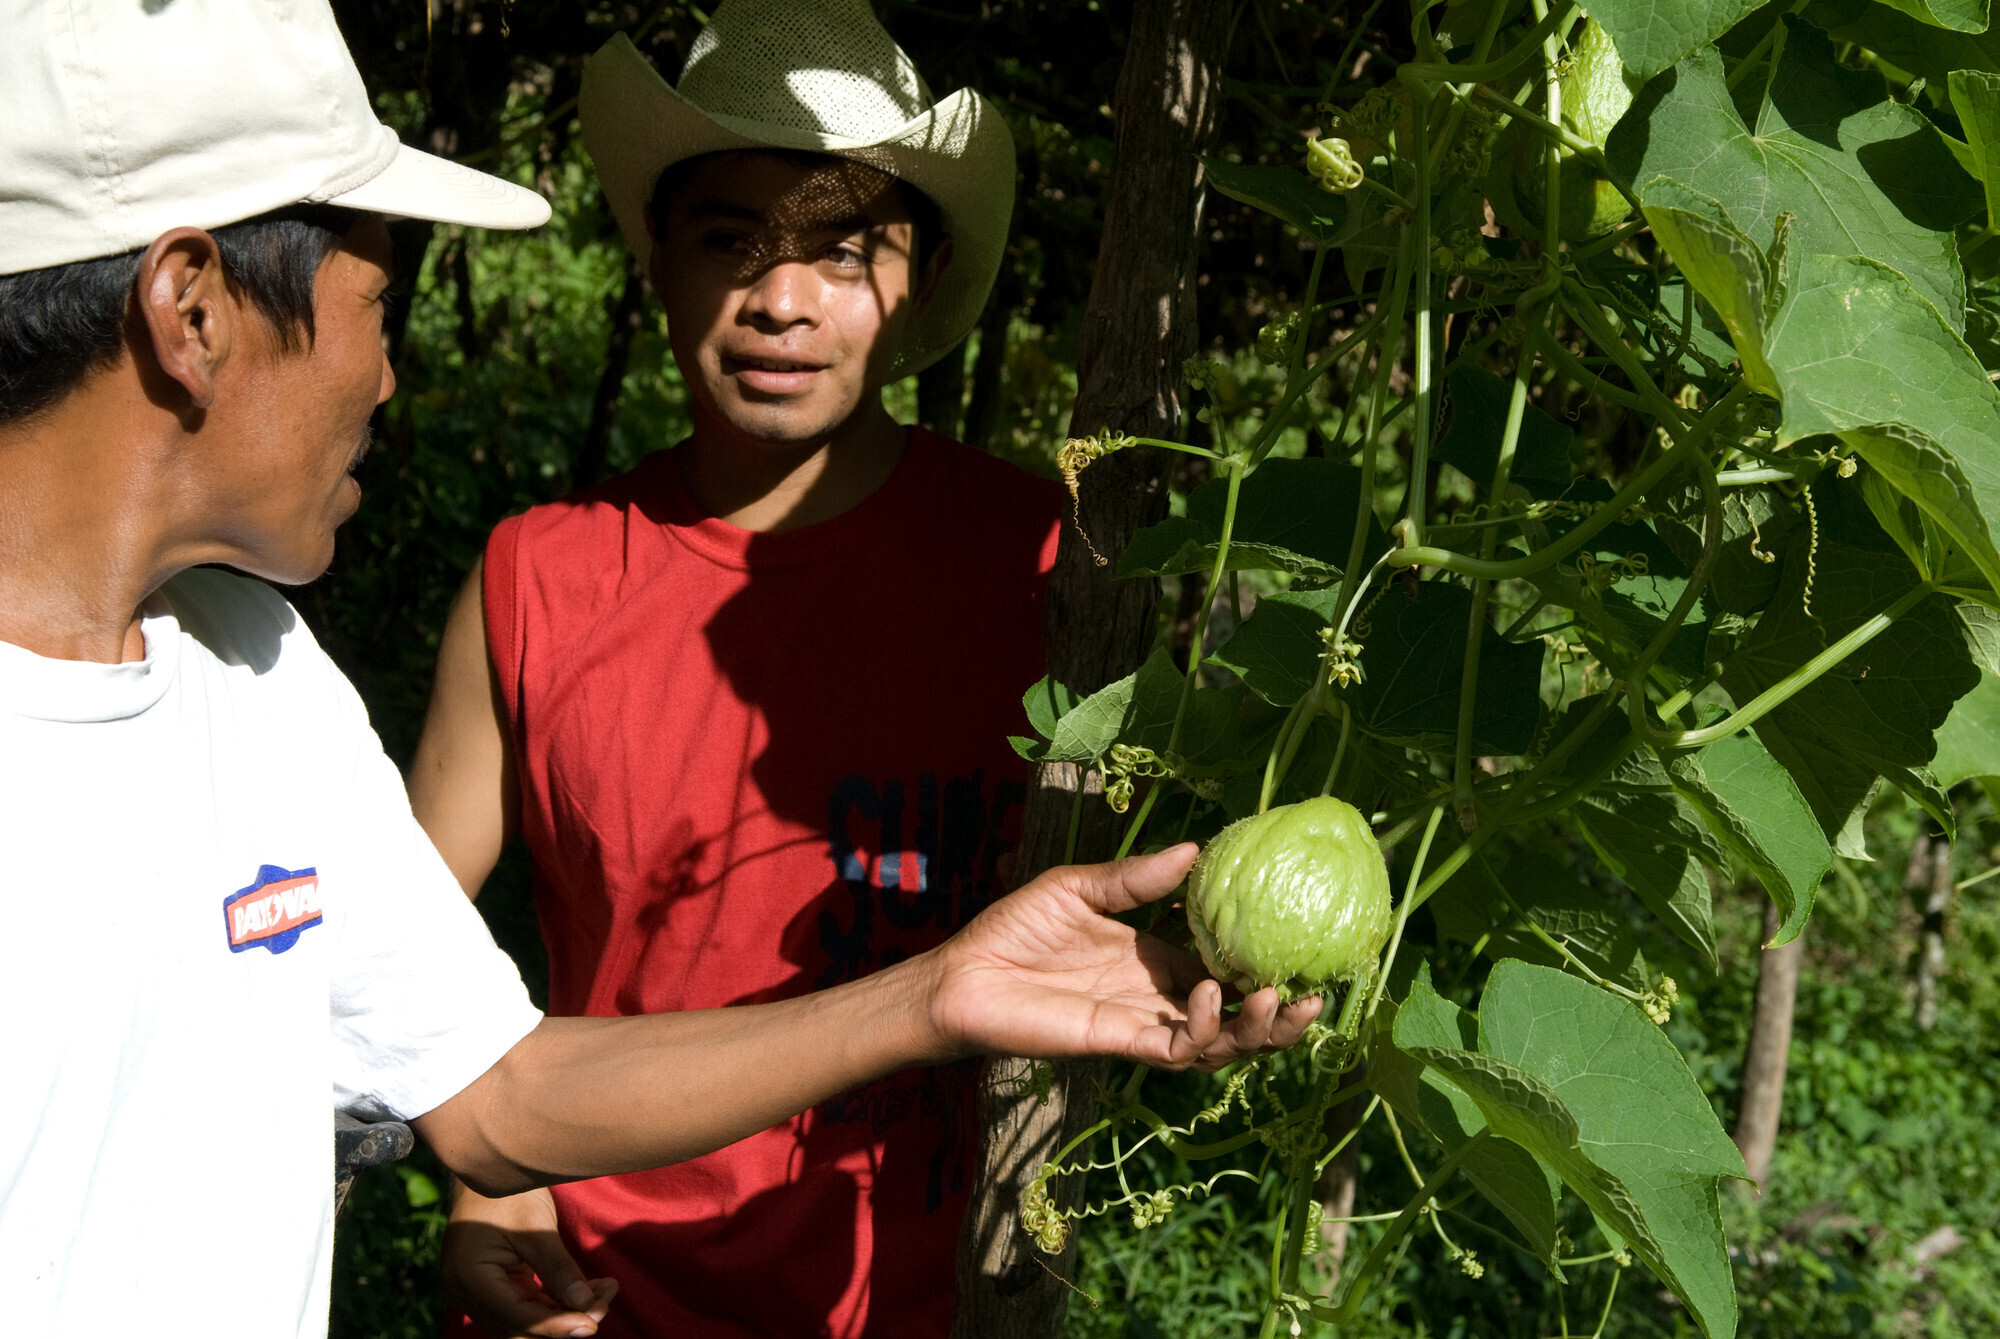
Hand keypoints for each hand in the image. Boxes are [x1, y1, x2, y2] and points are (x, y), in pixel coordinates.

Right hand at [441, 1183, 616, 1338]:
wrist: (489, 1166)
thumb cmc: (508, 1191)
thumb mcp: (535, 1227)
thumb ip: (558, 1269)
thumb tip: (585, 1305)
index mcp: (469, 1277)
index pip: (517, 1317)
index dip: (557, 1325)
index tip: (593, 1324)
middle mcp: (465, 1293)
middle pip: (520, 1327)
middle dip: (564, 1321)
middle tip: (604, 1305)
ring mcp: (476, 1292)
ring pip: (525, 1321)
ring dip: (564, 1312)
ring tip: (605, 1291)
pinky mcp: (493, 1287)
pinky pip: (525, 1307)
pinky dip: (555, 1303)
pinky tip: (590, 1290)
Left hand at [924, 845, 1319, 1070]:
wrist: (964, 972)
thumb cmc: (1015, 928)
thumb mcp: (1080, 888)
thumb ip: (1136, 879)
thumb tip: (1195, 848)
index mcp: (1157, 959)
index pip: (1227, 968)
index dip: (1265, 965)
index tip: (1306, 947)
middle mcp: (1159, 996)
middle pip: (1237, 1018)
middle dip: (1280, 1015)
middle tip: (1315, 995)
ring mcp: (1142, 1023)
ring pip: (1217, 1043)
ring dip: (1254, 1030)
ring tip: (1274, 999)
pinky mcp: (1118, 1043)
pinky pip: (1174, 1050)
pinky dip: (1201, 1030)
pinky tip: (1210, 996)